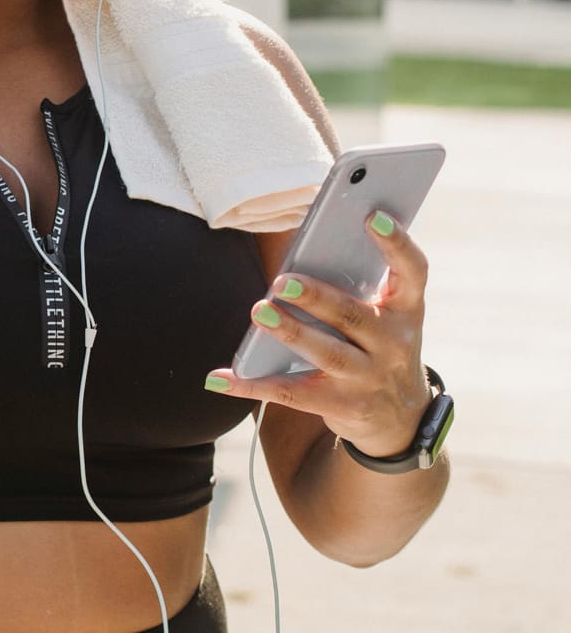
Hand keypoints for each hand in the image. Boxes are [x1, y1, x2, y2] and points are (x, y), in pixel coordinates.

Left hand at [204, 211, 433, 457]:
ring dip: (291, 332)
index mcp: (406, 309)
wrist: (399, 417)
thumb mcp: (386, 317)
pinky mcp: (342, 406)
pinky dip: (251, 385)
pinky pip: (291, 393)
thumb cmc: (379, 346)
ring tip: (259, 312)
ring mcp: (369, 377)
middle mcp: (394, 343)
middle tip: (283, 280)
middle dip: (317, 297)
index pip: (412, 271)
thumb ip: (358, 286)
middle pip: (354, 315)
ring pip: (327, 353)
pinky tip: (219, 378)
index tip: (371, 215)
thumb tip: (305, 250)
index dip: (396, 243)